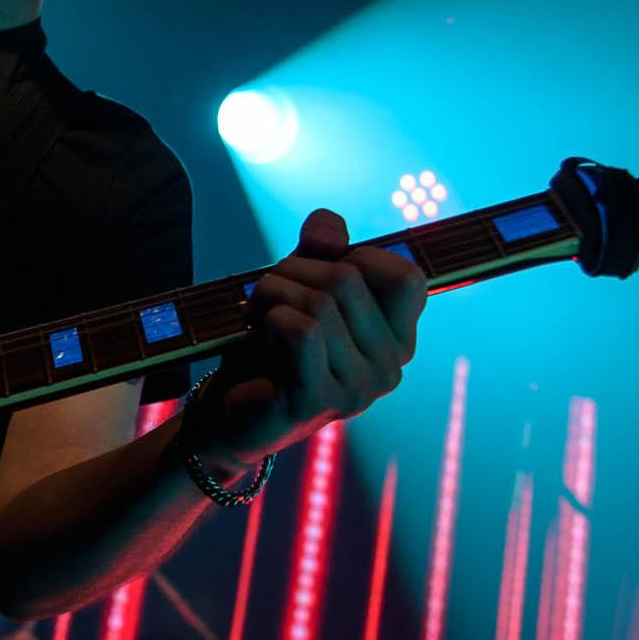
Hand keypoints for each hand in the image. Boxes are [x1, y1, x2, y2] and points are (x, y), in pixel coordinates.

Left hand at [189, 208, 425, 468]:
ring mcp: (360, 389)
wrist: (230, 412)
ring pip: (320, 302)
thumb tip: (327, 226)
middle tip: (268, 292)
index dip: (358, 256)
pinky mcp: (321, 401)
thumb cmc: (269, 346)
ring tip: (257, 314)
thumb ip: (320, 249)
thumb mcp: (298, 285)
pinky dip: (268, 320)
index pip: (408, 277)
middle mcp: (390, 368)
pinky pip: (301, 330)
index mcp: (397, 339)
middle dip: (293, 270)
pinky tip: (259, 337)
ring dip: (273, 293)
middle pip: (348, 278)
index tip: (317, 270)